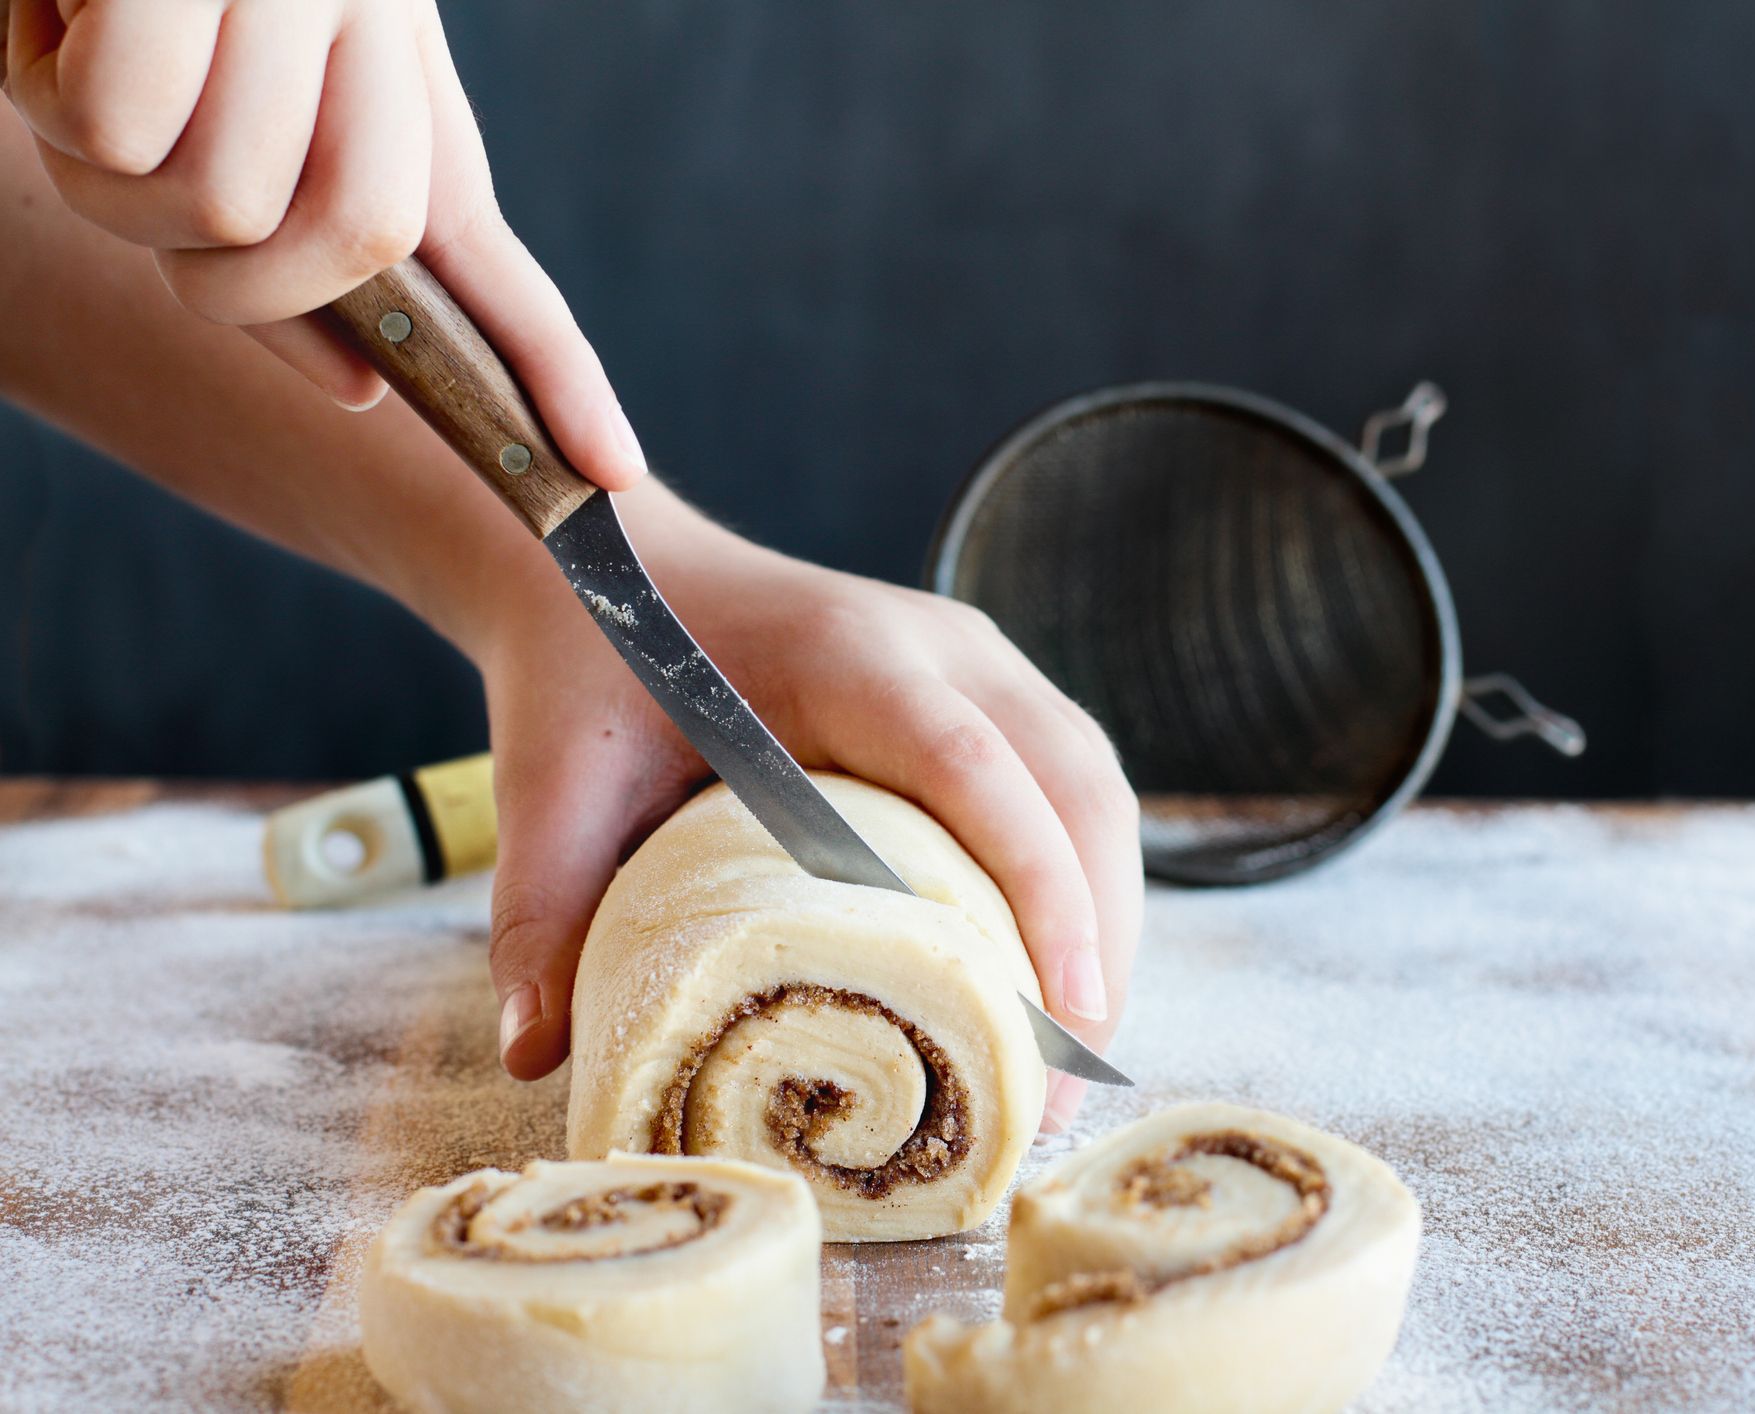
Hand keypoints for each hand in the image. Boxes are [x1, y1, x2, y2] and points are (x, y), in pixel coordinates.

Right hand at [2, 0, 643, 490]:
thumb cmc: (129, 1)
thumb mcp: (230, 130)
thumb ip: (302, 256)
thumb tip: (365, 389)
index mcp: (401, 99)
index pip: (496, 262)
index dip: (557, 375)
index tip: (610, 472)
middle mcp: (377, 38)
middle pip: (356, 251)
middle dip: (235, 283)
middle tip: (143, 189)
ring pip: (219, 204)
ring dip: (108, 176)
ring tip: (81, 66)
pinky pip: (122, 127)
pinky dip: (47, 96)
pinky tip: (50, 17)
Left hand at [469, 485, 1142, 1132]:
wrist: (617, 566)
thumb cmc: (592, 672)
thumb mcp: (553, 789)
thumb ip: (541, 913)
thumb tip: (537, 1057)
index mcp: (848, 655)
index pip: (976, 768)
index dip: (1037, 887)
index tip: (1064, 1010)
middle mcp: (943, 647)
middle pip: (1075, 788)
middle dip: (1096, 938)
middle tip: (1067, 1084)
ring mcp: (981, 663)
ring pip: (1095, 791)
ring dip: (1107, 919)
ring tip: (1075, 1056)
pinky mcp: (990, 692)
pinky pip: (1074, 789)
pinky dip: (1085, 885)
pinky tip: (1060, 979)